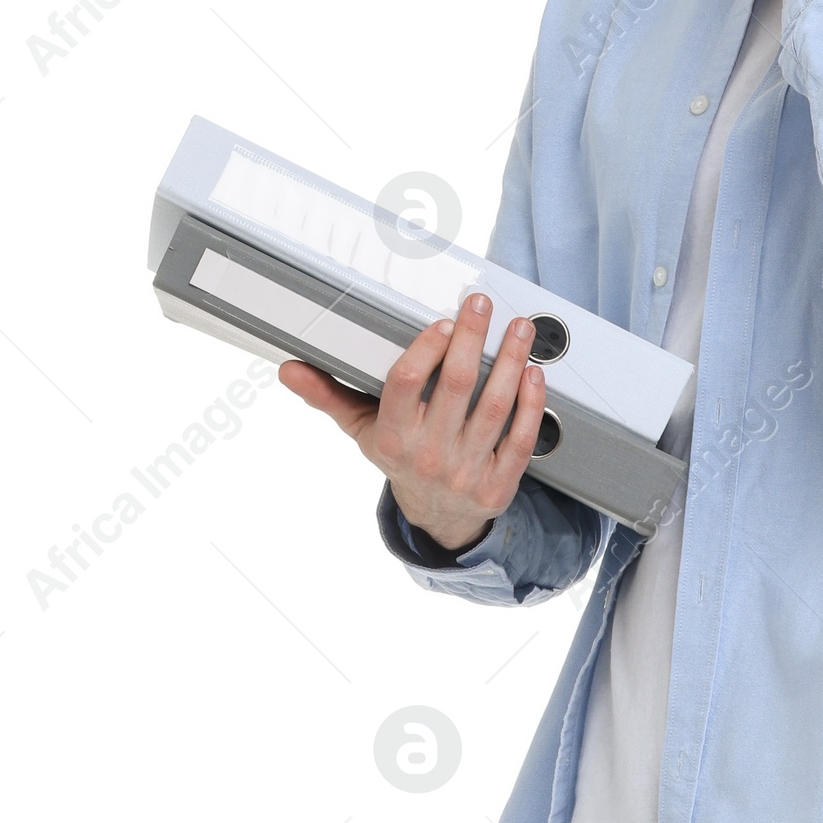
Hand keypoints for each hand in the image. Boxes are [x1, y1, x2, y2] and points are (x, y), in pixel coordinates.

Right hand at [278, 290, 546, 553]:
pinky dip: (530, 404)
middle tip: (482, 306)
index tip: (441, 322)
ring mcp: (464, 472)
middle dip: (471, 339)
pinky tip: (533, 373)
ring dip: (510, 362)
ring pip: (493, 407)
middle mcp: (428, 455)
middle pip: (454, 386)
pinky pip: (519, 439)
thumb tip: (290, 370)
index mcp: (392, 437)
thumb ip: (329, 395)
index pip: (404, 384)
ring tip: (519, 329)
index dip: (425, 350)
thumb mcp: (361, 431)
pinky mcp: (497, 485)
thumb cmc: (401, 460)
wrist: (436, 516)